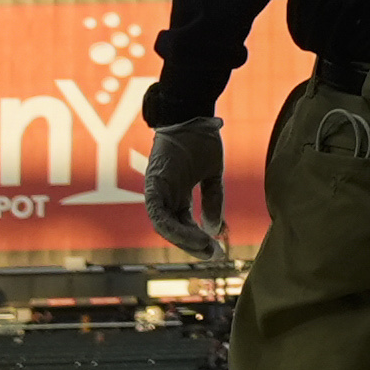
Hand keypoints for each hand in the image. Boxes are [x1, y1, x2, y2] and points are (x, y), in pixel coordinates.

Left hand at [142, 112, 226, 258]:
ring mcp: (156, 190)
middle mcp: (165, 194)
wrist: (191, 113)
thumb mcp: (212, 174)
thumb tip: (215, 229)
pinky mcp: (152, 185)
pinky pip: (158, 214)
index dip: (199, 237)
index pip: (185, 222)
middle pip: (174, 228)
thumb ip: (213, 200)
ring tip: (205, 248)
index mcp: (177, 192)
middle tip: (212, 255)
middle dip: (192, 244)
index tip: (216, 250)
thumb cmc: (201, 139)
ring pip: (164, 225)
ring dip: (183, 239)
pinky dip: (173, 227)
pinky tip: (192, 235)